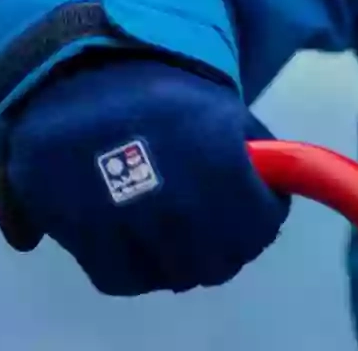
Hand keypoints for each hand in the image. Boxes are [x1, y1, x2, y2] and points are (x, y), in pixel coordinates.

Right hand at [0, 54, 288, 294]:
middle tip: (219, 230)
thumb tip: (276, 194)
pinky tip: (143, 245)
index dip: (263, 221)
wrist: (82, 78)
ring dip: (183, 263)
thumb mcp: (225, 112)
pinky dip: (139, 271)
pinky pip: (124, 279)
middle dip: (227, 248)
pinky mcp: (80, 234)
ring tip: (180, 237)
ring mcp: (125, 220)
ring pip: (173, 276)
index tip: (258, 213)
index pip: (259, 228)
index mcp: (217, 161)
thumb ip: (258, 157)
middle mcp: (174, 199)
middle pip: (217, 262)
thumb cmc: (163, 97)